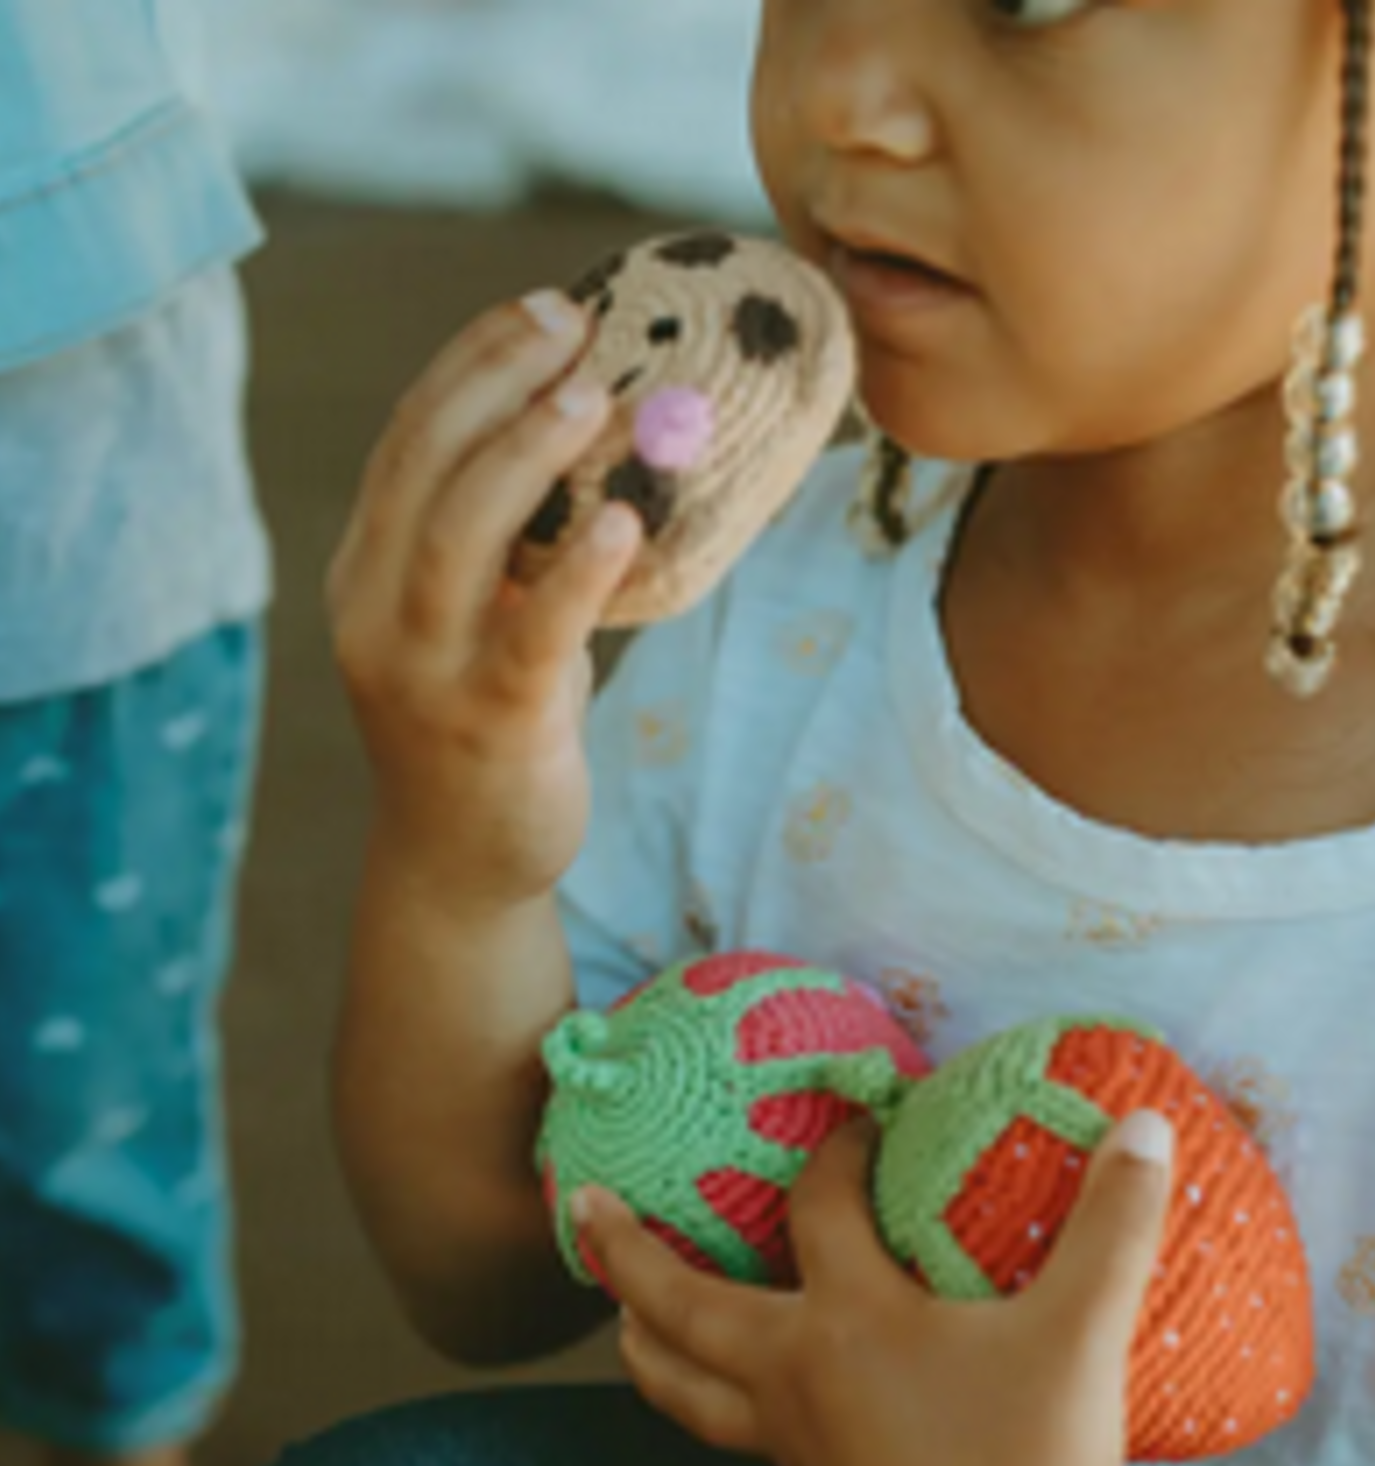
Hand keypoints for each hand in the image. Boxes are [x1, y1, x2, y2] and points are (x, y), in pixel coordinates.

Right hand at [328, 292, 643, 910]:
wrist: (460, 863)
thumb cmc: (484, 725)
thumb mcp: (478, 620)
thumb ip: (506, 544)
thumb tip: (600, 436)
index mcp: (366, 570)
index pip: (408, 440)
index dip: (473, 363)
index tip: (543, 310)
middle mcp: (377, 609)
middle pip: (425, 466)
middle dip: (497, 380)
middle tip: (574, 325)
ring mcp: (425, 669)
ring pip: (461, 536)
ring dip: (527, 454)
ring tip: (593, 396)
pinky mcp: (488, 723)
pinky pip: (532, 634)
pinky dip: (577, 572)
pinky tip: (625, 525)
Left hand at [576, 1110, 1174, 1465]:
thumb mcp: (1086, 1331)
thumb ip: (1117, 1220)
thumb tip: (1150, 1116)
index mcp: (849, 1325)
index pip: (820, 1209)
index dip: (838, 1152)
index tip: (860, 1119)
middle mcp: (798, 1382)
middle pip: (683, 1305)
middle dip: (626, 1252)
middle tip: (580, 1206)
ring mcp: (797, 1451)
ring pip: (686, 1390)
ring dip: (647, 1344)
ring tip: (620, 1321)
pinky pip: (735, 1437)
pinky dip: (705, 1401)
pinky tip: (738, 1400)